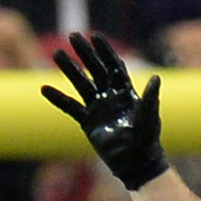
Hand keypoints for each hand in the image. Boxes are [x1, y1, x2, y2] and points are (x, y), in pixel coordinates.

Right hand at [40, 30, 166, 190]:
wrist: (135, 164)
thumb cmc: (146, 142)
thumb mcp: (149, 119)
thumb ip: (150, 100)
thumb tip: (155, 79)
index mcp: (126, 91)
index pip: (114, 65)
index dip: (105, 51)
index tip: (95, 36)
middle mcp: (110, 96)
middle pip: (95, 69)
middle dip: (84, 52)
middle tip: (72, 35)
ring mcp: (98, 108)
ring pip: (81, 83)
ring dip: (69, 69)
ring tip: (57, 54)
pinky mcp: (87, 122)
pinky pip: (70, 107)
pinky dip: (58, 98)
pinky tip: (44, 88)